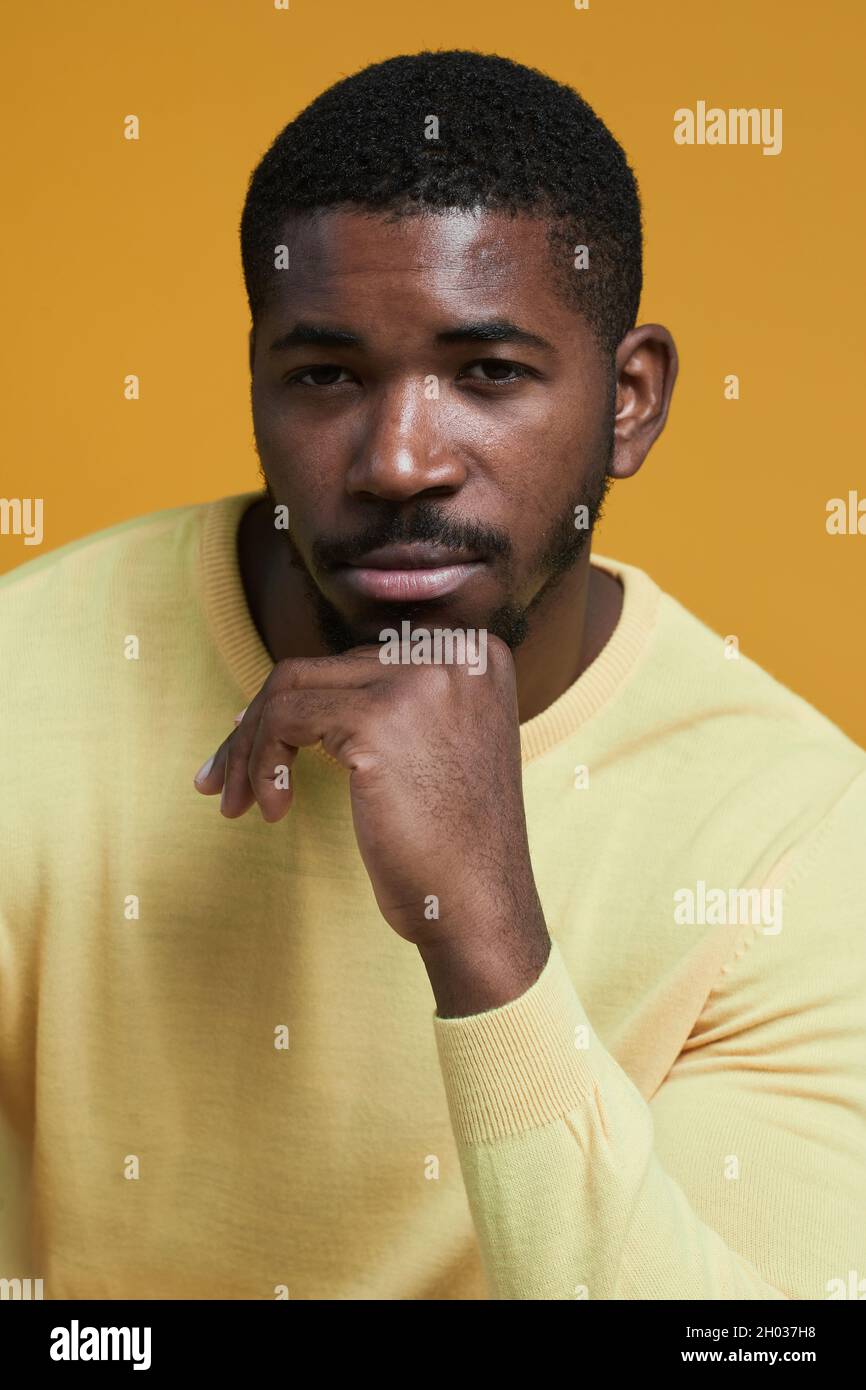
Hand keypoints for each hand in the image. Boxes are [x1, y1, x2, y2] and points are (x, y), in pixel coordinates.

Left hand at [193, 639, 548, 980]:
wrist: (482, 908)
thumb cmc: (454, 845)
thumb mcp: (441, 747)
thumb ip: (395, 702)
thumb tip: (294, 688)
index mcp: (476, 654)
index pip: (361, 657)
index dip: (304, 700)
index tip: (258, 741)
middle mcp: (454, 653)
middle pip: (324, 667)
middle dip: (262, 722)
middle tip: (229, 781)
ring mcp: (418, 681)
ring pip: (291, 686)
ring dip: (249, 744)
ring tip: (237, 799)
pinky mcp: (377, 719)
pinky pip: (283, 719)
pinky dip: (261, 763)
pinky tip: (272, 810)